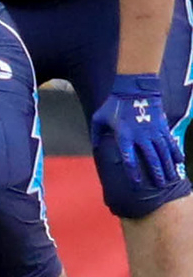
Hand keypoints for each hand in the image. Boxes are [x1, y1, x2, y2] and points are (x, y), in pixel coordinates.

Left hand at [92, 74, 187, 210]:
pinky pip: (171, 142)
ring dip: (169, 167)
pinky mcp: (163, 127)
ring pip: (164, 152)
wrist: (134, 89)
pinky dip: (176, 153)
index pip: (129, 158)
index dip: (133, 172)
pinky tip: (180, 163)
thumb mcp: (99, 118)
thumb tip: (96, 149)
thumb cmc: (114, 105)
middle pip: (151, 158)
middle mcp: (141, 135)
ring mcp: (154, 131)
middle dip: (157, 173)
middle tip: (161, 187)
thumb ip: (97, 135)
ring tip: (172, 179)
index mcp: (124, 135)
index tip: (137, 184)